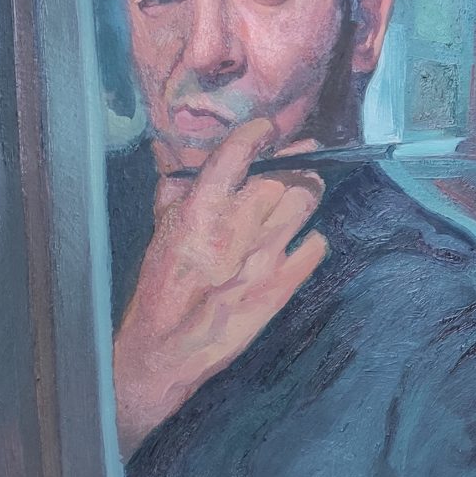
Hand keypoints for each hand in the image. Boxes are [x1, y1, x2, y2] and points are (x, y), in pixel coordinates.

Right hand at [112, 117, 325, 456]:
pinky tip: (298, 240)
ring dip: (307, 191)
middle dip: (294, 162)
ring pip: (306, 201)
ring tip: (304, 189)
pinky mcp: (284, 283)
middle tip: (298, 158)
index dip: (258, 134)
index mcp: (200, 210)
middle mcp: (238, 227)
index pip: (239, 153)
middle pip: (285, 174)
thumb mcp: (159, 231)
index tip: (267, 129)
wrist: (169, 347)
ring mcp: (267, 255)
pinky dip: (310, 238)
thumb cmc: (159, 287)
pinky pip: (316, 244)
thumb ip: (177, 194)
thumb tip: (191, 167)